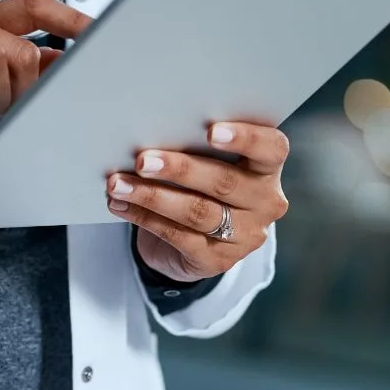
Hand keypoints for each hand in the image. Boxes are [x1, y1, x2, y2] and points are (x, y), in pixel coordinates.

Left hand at [106, 122, 289, 282]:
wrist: (195, 240)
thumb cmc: (200, 182)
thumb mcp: (209, 161)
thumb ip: (197, 146)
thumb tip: (153, 129)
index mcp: (268, 169)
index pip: (271, 149)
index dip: (245, 138)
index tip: (211, 130)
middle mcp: (265, 203)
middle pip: (224, 182)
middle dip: (179, 169)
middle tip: (142, 160)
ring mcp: (245, 236)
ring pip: (196, 212)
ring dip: (152, 196)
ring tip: (118, 184)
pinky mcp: (217, 260)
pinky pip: (177, 236)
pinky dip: (144, 218)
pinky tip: (121, 205)